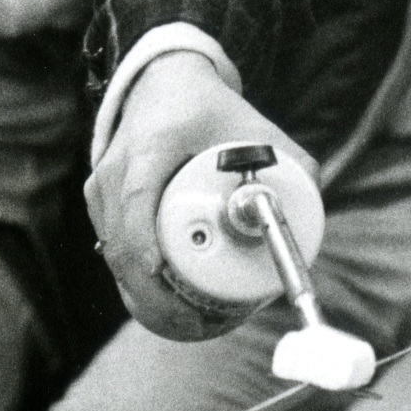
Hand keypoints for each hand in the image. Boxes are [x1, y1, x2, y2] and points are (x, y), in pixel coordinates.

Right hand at [85, 51, 316, 339]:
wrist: (163, 85)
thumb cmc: (210, 110)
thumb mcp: (256, 128)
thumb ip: (293, 166)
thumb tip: (310, 217)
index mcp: (151, 148)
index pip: (137, 201)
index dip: (145, 245)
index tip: (163, 276)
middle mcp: (115, 171)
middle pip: (122, 247)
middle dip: (155, 297)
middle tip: (200, 324)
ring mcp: (102, 191)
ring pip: (116, 259)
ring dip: (148, 300)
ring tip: (194, 325)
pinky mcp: (100, 207)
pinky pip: (115, 255)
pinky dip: (140, 286)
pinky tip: (171, 311)